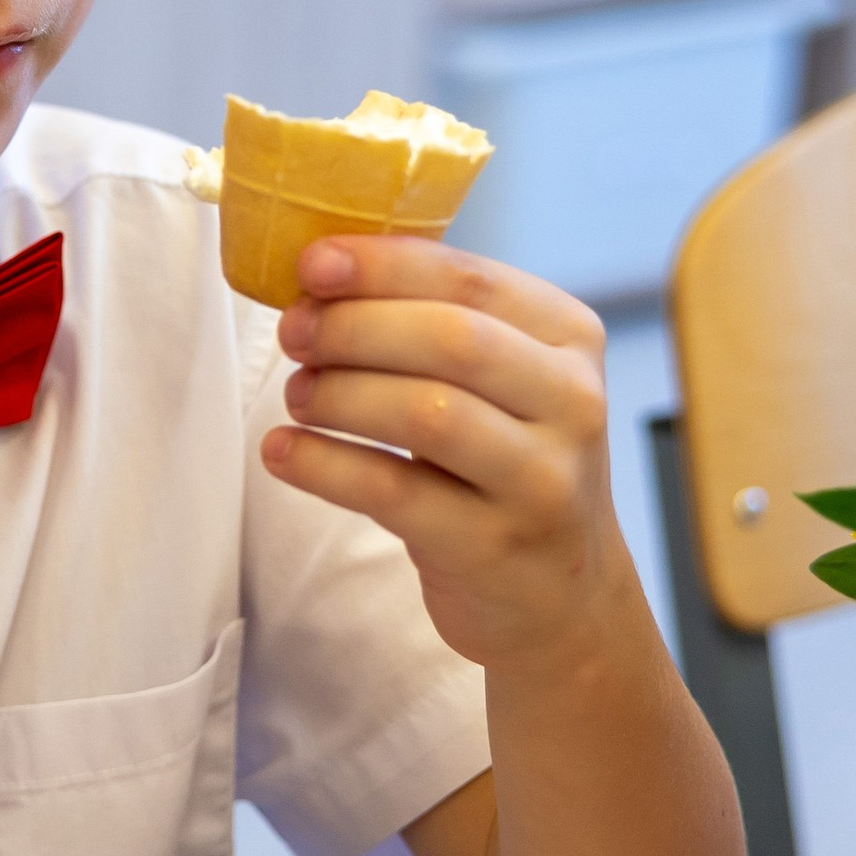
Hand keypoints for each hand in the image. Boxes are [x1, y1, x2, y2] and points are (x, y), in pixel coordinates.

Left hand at [264, 233, 630, 672]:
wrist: (559, 592)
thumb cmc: (504, 463)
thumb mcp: (501, 381)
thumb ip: (435, 321)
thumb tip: (323, 269)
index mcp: (569, 338)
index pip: (471, 280)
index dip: (383, 265)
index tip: (312, 262)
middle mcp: (572, 404)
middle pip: (451, 341)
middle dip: (354, 327)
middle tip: (294, 332)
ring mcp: (539, 480)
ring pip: (426, 413)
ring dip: (339, 394)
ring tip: (297, 394)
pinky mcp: (492, 546)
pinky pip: (392, 492)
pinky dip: (324, 464)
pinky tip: (283, 450)